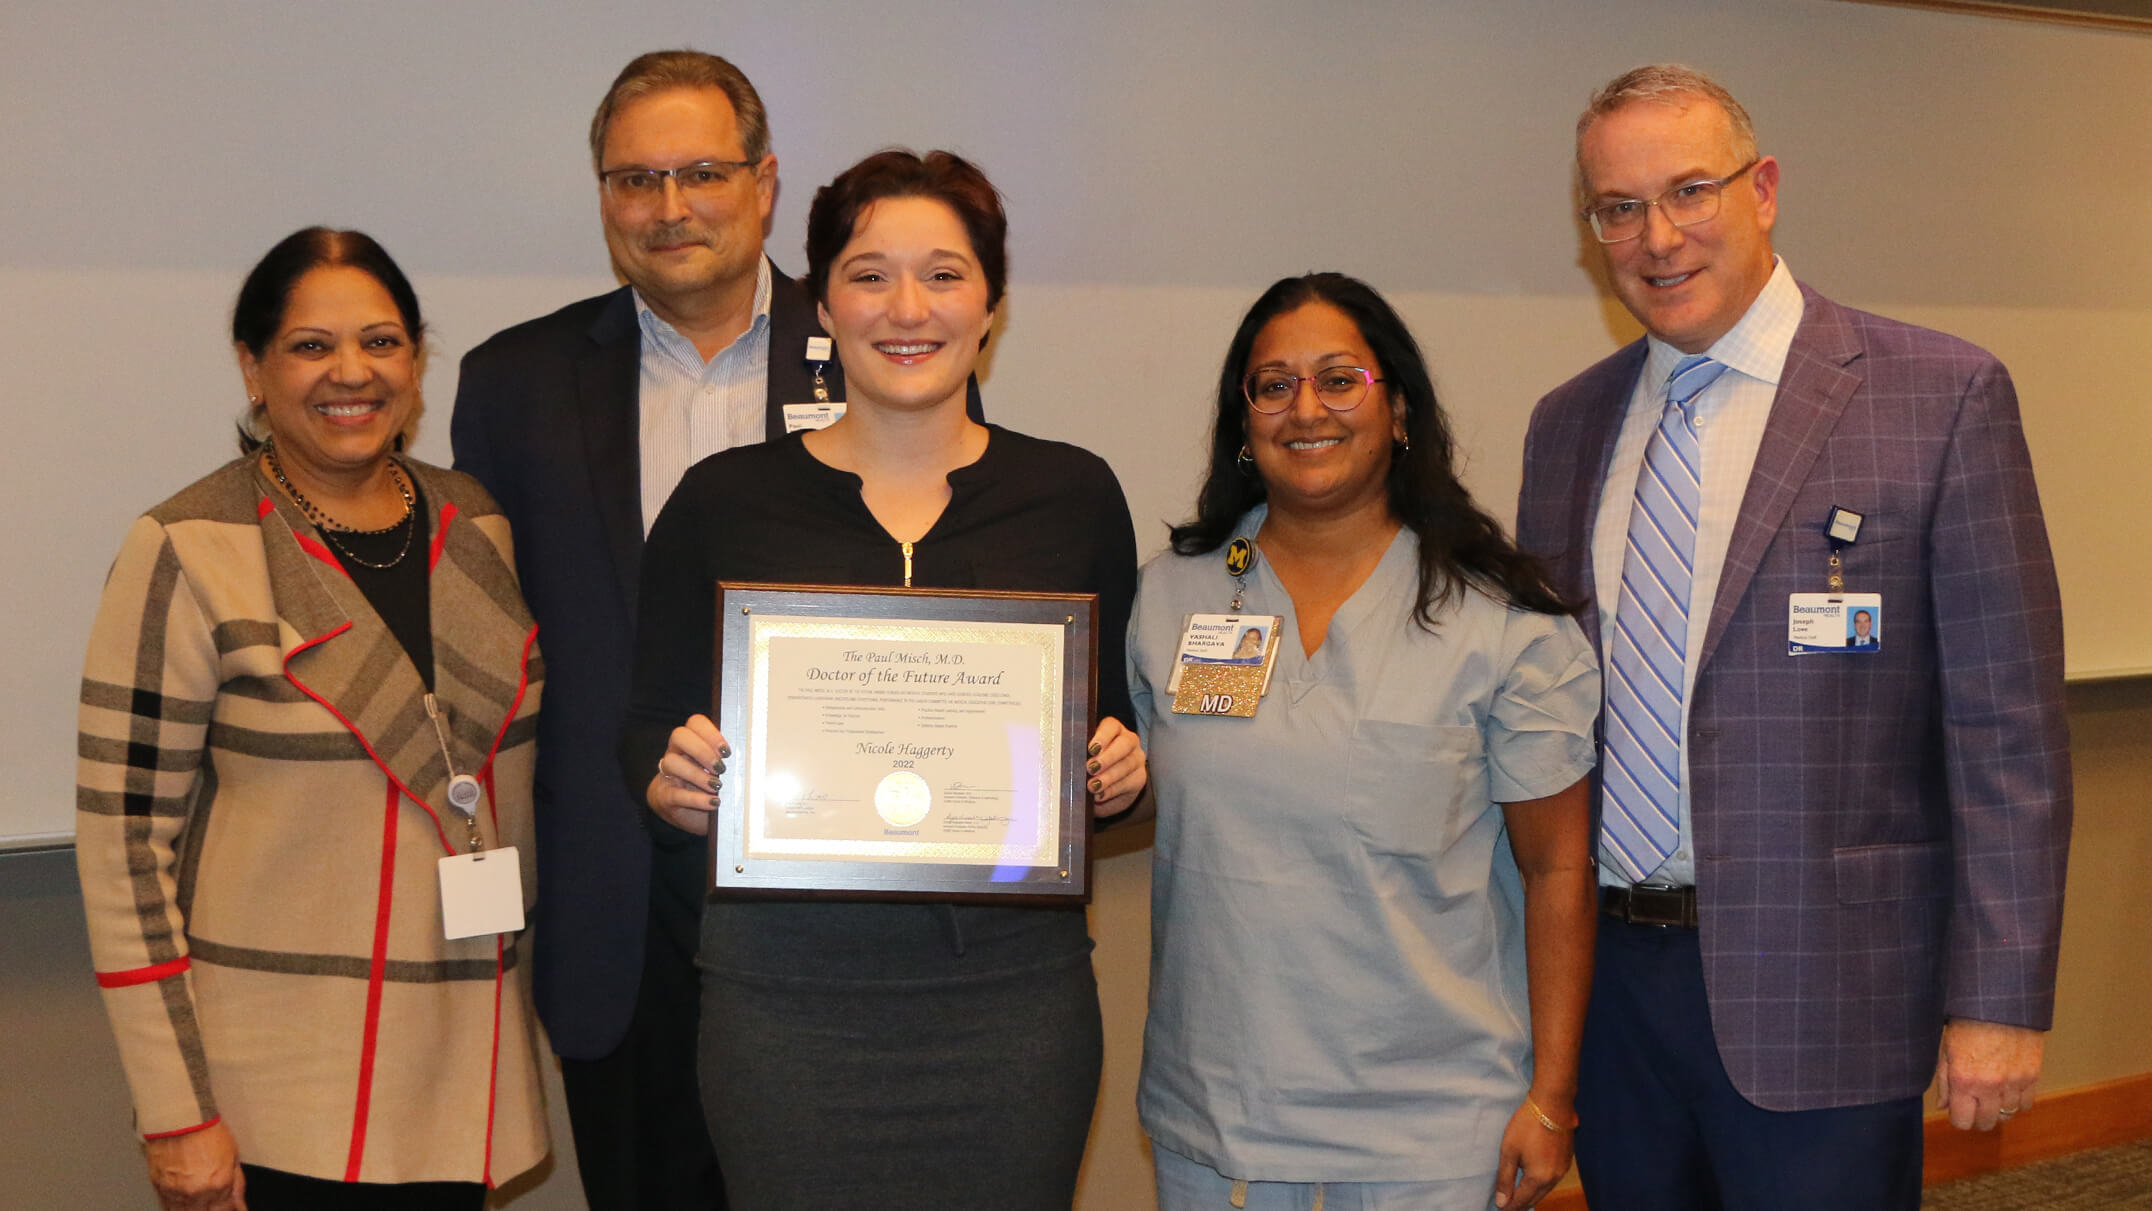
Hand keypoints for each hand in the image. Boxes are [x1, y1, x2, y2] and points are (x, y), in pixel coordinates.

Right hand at [145, 1121, 245, 1210]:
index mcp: (218, 1184)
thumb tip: (240, 1205)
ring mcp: (176, 1193)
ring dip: (195, 1210)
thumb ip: (237, 1185)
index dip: (228, 1210)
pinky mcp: (159, 1189)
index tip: (230, 1208)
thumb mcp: (233, 1156)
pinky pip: (168, 1209)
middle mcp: (197, 1193)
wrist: (178, 1120)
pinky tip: (185, 1205)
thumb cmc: (206, 1131)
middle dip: (212, 1210)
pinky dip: (177, 1209)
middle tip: (214, 1202)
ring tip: (200, 1202)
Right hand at [646, 714, 728, 835]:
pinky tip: (713, 802)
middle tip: (721, 768)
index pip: (695, 723)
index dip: (710, 733)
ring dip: (697, 774)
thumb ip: (732, 761)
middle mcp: (678, 753)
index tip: (726, 751)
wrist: (694, 815)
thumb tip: (752, 760)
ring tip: (717, 786)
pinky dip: (696, 798)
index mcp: (693, 742)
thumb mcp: (724, 772)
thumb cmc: (714, 788)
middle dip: (702, 750)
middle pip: (679, 736)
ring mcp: (668, 774)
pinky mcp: (665, 796)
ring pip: (672, 762)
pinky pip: (675, 793)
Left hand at [1085, 717, 1146, 816]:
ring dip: (1109, 776)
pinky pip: (1130, 782)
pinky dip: (1113, 790)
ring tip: (1093, 786)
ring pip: (1128, 763)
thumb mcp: (1081, 760)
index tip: (1091, 749)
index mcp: (1112, 730)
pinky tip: (1101, 795)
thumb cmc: (1086, 769)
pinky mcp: (1139, 777)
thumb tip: (1071, 760)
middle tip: (1091, 769)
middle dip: (1108, 757)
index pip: (1111, 726)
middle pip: (1124, 743)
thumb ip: (1079, 756)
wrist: (1098, 791)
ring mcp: (1136, 758)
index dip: (1102, 736)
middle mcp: (1128, 741)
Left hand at [1493, 1095, 1573, 1207]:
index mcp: (1538, 1178)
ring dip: (1532, 1195)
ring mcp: (1563, 1170)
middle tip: (1507, 1206)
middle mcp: (1554, 1179)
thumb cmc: (1527, 1126)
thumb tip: (1501, 1202)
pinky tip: (1534, 1181)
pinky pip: (1553, 1180)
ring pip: (1545, 1190)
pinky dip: (1541, 1184)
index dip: (1509, 1206)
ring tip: (1518, 1196)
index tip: (1499, 1209)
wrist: (1553, 1105)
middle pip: (1535, 1198)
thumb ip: (1505, 1178)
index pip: (1522, 1201)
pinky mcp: (1568, 1160)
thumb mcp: (1509, 1151)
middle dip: (1520, 1204)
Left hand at [1937, 1018, 2045, 1130]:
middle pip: (1986, 1123)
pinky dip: (2017, 1100)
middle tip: (1975, 1103)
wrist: (2000, 1003)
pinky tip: (2009, 1086)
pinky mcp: (2032, 1077)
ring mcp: (2013, 1083)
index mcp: (1964, 1080)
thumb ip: (1944, 1080)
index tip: (1959, 1109)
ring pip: (2007, 1115)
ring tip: (1992, 1091)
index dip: (1959, 1118)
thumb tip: (1944, 1106)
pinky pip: (2026, 1104)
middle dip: (1978, 1116)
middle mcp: (1989, 1086)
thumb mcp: (1947, 1048)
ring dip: (1999, 1108)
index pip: (1962, 1122)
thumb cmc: (1968, 1021)